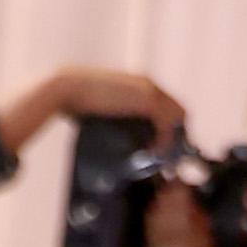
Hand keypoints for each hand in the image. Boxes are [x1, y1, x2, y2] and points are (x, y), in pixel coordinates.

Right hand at [0, 63, 187, 154]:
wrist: (68, 88)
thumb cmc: (77, 102)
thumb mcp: (103, 112)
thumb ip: (117, 121)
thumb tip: (116, 141)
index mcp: (140, 86)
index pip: (168, 107)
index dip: (170, 130)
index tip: (165, 150)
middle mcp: (149, 84)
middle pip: (178, 111)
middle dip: (178, 136)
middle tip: (171, 159)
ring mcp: (150, 90)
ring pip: (177, 117)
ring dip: (174, 140)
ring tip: (166, 161)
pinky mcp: (146, 99)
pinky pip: (167, 122)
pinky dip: (165, 140)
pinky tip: (156, 156)